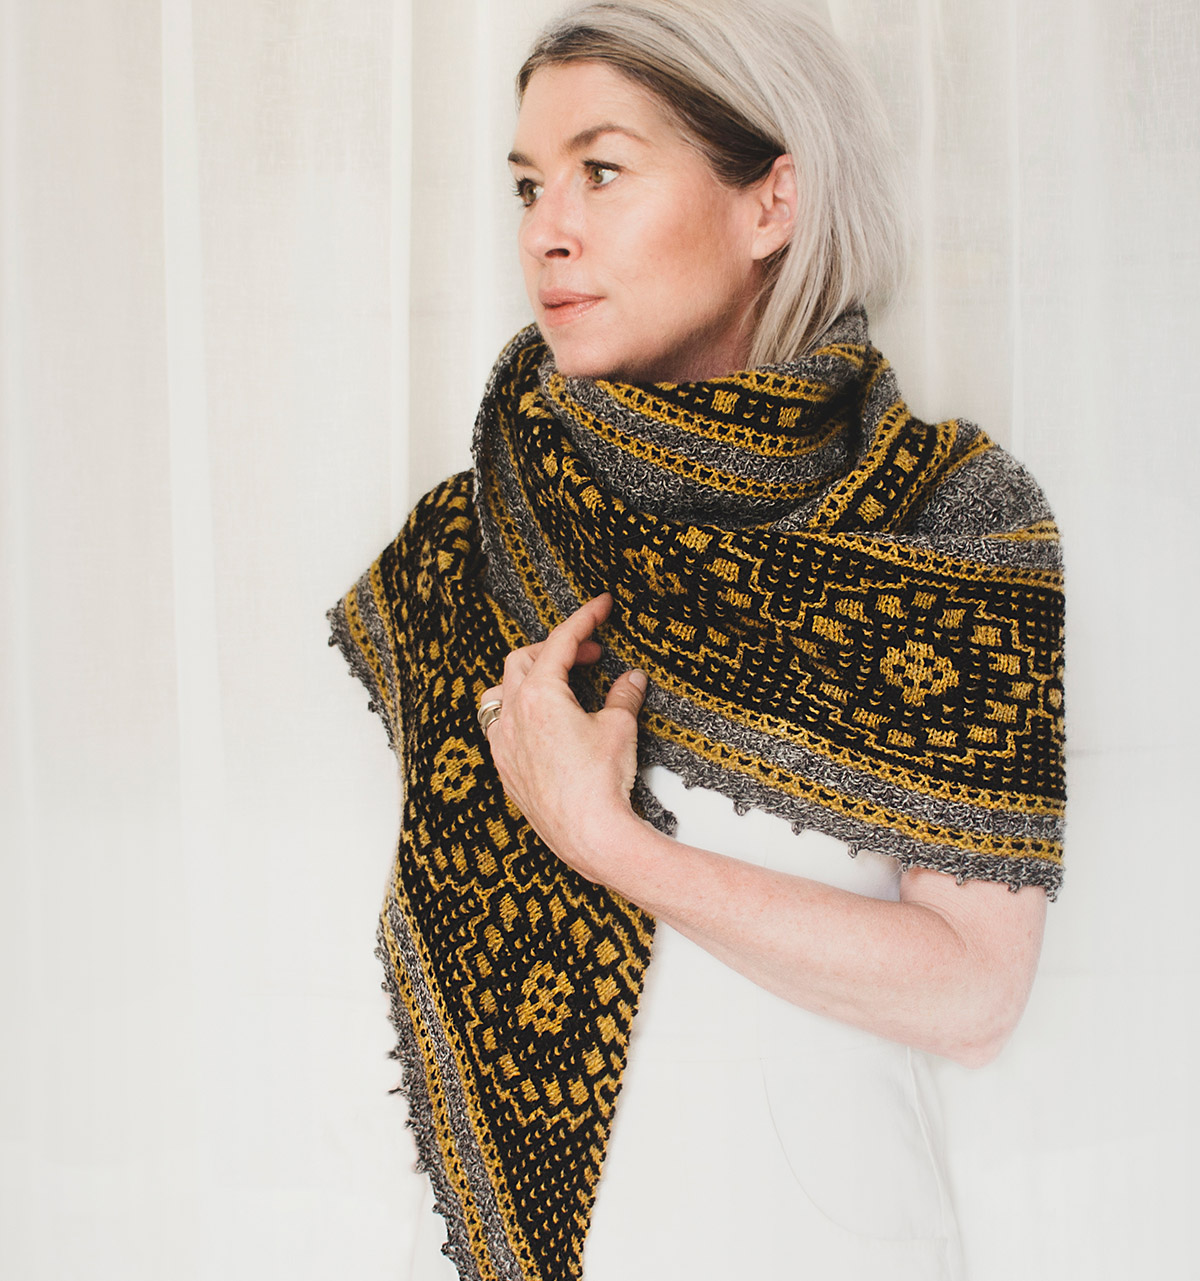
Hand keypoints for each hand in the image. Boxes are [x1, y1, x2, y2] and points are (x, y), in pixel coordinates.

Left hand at [479, 594, 648, 883]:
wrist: (589, 835)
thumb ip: (624, 696)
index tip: (601, 606)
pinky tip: (544, 725)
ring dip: (528, 679)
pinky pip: (500, 728)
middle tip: (591, 654)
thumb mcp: (620, 728)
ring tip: (558, 684)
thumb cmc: (601, 782)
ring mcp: (503, 745)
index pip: (560, 642)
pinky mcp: (506, 770)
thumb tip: (632, 679)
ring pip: (501, 693)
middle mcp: (512, 716)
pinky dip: (519, 713)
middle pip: (523, 660)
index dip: (584, 619)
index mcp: (539, 696)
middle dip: (556, 649)